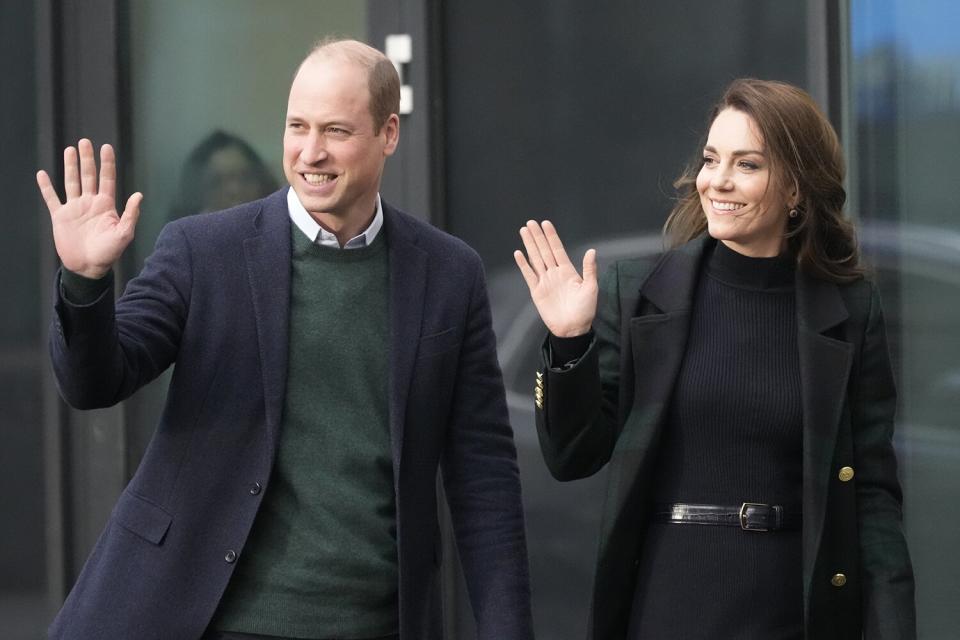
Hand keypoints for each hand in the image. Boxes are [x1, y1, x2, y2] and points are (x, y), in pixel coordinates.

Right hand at [37, 138, 142, 278]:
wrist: (88, 267)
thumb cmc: (109, 253)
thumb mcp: (124, 234)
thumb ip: (131, 214)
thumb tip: (138, 194)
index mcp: (106, 205)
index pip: (107, 179)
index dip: (107, 163)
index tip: (106, 147)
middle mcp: (90, 203)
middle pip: (88, 176)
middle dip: (87, 159)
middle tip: (85, 142)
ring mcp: (75, 208)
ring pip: (71, 182)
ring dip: (70, 166)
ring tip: (70, 150)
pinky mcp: (60, 216)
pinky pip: (52, 198)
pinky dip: (46, 187)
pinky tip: (43, 174)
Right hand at [514, 220, 597, 336]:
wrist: (572, 329)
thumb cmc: (585, 310)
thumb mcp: (591, 288)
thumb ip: (589, 269)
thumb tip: (591, 251)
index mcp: (568, 271)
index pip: (557, 249)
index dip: (551, 236)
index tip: (546, 224)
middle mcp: (554, 273)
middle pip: (544, 250)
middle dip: (537, 236)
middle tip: (530, 222)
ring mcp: (545, 281)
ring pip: (535, 259)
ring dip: (529, 245)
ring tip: (524, 232)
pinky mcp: (536, 291)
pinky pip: (528, 275)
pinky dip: (523, 264)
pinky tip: (518, 254)